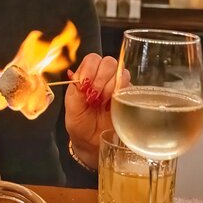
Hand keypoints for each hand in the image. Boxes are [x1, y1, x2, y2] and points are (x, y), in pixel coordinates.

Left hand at [64, 54, 129, 168]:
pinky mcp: (129, 96)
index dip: (91, 68)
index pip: (92, 59)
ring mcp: (117, 86)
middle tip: (95, 95)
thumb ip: (74, 91)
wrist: (93, 143)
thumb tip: (76, 75)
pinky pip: (130, 86)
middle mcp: (102, 78)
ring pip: (121, 72)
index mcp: (86, 76)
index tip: (86, 84)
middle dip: (101, 78)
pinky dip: (121, 93)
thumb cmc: (80, 124)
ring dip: (111, 86)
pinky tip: (112, 106)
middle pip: (109, 62)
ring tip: (103, 102)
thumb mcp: (72, 108)